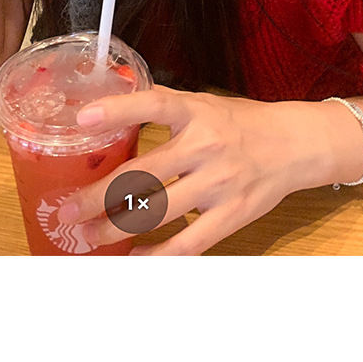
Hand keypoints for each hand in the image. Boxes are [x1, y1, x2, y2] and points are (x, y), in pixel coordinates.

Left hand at [57, 87, 327, 255]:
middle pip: (143, 174)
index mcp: (196, 112)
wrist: (295, 145)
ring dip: (117, 228)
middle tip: (67, 209)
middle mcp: (206, 146)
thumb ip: (164, 107)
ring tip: (89, 237)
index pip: (155, 105)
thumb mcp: (203, 104)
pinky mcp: (233, 215)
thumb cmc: (240, 123)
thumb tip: (111, 108)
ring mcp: (220, 183)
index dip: (119, 109)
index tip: (83, 117)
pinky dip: (157, 255)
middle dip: (98, 196)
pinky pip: (188, 243)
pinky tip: (134, 257)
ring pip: (157, 213)